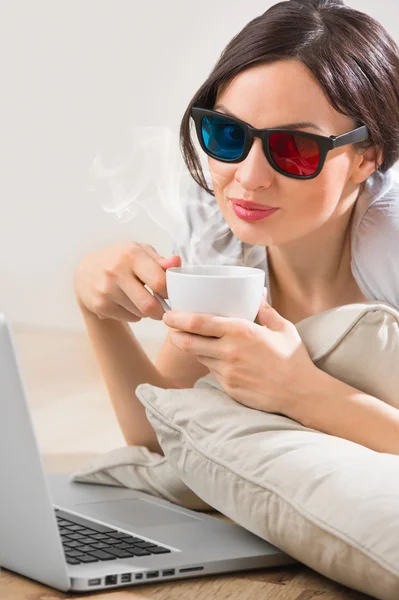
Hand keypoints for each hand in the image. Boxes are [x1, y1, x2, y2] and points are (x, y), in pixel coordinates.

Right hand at [73, 241, 180, 321]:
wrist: (85, 273)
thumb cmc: (120, 260)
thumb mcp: (139, 252)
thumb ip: (160, 260)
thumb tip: (177, 262)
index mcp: (131, 254)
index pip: (159, 281)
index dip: (170, 291)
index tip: (171, 293)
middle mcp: (116, 271)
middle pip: (150, 305)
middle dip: (162, 310)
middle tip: (164, 307)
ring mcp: (106, 290)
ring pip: (141, 313)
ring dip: (148, 311)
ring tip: (143, 300)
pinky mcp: (100, 305)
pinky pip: (130, 318)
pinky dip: (135, 314)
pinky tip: (129, 303)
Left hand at [162, 289, 316, 415]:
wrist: (301, 394)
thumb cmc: (293, 358)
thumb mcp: (283, 328)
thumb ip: (265, 310)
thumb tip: (258, 293)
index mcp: (241, 332)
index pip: (198, 323)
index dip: (178, 318)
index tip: (168, 315)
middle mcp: (229, 352)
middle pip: (188, 343)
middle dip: (175, 335)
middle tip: (171, 328)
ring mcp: (227, 372)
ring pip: (199, 357)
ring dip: (192, 349)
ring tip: (191, 340)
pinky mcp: (229, 388)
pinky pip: (212, 372)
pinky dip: (210, 363)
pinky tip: (217, 358)